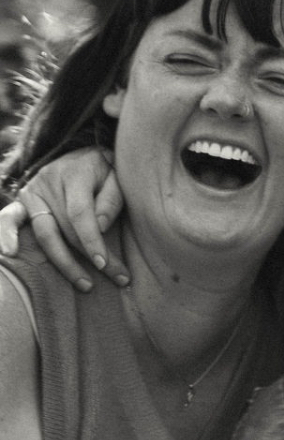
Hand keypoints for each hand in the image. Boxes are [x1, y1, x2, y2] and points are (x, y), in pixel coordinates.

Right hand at [0, 150, 127, 289]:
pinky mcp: (21, 202)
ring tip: (84, 283)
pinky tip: (10, 253)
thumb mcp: (117, 177)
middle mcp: (48, 181)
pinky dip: (6, 235)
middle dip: (87, 258)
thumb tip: (99, 227)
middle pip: (65, 229)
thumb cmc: (105, 172)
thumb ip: (111, 199)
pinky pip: (9, 219)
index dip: (92, 241)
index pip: (80, 213)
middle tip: (115, 278)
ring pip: (45, 233)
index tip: (104, 264)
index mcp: (74, 172)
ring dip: (63, 261)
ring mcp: (32, 192)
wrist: (84, 156)